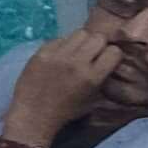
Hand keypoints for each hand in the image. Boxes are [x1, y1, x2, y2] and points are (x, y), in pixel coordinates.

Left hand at [0, 25, 111, 144]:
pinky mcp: (42, 52)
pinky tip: (60, 55)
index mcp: (92, 77)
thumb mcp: (92, 100)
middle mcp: (77, 63)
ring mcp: (58, 55)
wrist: (34, 114)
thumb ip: (103, 80)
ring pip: (80, 33)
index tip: (107, 60)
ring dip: (82, 42)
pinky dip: (63, 45)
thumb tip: (111, 64)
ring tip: (77, 51)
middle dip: (99, 45)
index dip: (113, 55)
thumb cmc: (66, 111)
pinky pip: (60, 39)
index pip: (114, 52)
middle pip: (98, 37)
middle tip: (93, 53)